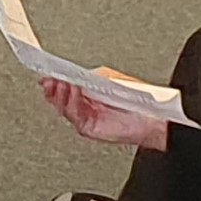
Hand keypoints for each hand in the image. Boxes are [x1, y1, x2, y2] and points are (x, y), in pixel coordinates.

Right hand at [40, 73, 171, 150]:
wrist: (153, 118)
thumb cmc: (137, 100)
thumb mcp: (108, 79)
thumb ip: (87, 77)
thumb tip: (70, 73)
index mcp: (89, 95)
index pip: (65, 88)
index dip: (54, 80)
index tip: (47, 72)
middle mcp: (85, 107)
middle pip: (59, 99)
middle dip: (52, 87)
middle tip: (48, 78)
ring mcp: (86, 118)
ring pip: (63, 107)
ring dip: (60, 93)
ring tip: (59, 81)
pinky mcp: (89, 128)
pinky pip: (74, 114)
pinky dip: (72, 101)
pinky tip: (72, 90)